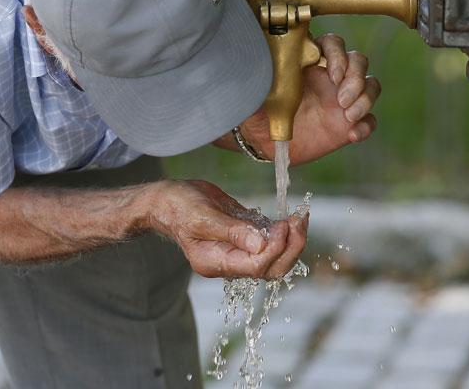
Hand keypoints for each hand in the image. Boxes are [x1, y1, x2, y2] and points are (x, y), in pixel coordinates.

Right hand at [144, 180, 307, 278]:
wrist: (167, 200)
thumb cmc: (177, 206)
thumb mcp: (202, 216)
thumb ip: (232, 231)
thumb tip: (261, 244)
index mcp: (216, 262)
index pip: (256, 266)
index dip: (275, 249)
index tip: (283, 226)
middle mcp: (229, 262)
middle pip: (271, 269)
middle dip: (291, 248)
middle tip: (300, 221)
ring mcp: (238, 251)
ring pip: (275, 258)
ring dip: (292, 240)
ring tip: (301, 217)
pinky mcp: (244, 237)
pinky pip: (270, 242)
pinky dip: (284, 232)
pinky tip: (292, 217)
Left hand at [238, 34, 380, 165]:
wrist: (264, 141)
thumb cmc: (261, 110)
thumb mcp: (256, 92)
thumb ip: (257, 77)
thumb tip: (250, 66)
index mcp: (311, 62)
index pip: (333, 44)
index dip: (338, 55)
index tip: (332, 74)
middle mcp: (330, 77)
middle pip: (359, 61)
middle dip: (355, 78)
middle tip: (341, 99)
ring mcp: (343, 99)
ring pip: (371, 85)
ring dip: (366, 98)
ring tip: (348, 116)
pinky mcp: (349, 123)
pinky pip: (370, 120)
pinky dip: (366, 125)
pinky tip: (353, 134)